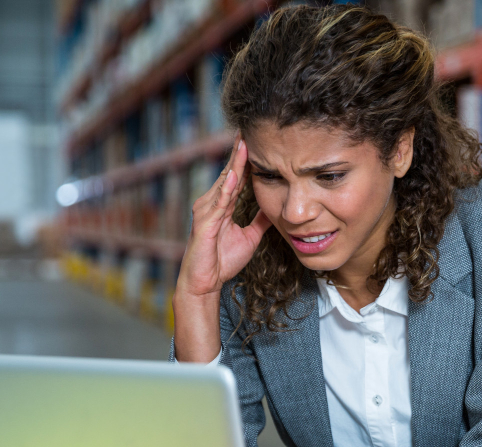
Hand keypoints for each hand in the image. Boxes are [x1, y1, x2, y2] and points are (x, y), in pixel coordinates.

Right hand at [177, 137, 272, 299]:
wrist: (206, 282)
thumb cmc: (222, 260)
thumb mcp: (250, 237)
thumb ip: (260, 220)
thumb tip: (276, 209)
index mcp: (222, 204)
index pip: (236, 176)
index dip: (246, 159)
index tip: (256, 139)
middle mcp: (212, 202)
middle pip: (228, 172)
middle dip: (239, 152)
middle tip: (248, 128)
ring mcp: (206, 211)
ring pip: (223, 182)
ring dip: (234, 163)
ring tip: (244, 143)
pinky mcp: (205, 223)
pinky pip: (218, 203)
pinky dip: (227, 188)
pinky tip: (234, 174)